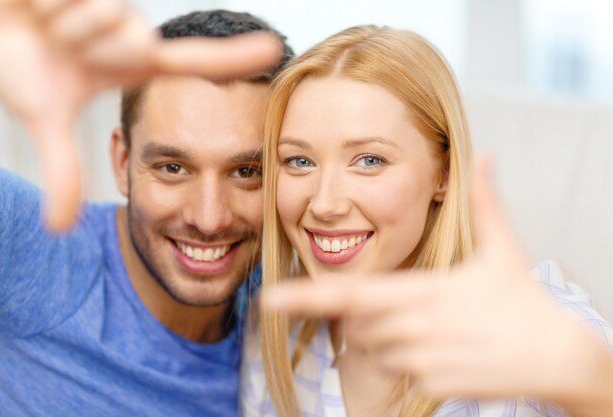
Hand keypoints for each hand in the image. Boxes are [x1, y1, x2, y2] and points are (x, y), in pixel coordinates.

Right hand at [0, 0, 281, 230]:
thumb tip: (60, 228)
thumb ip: (62, 169)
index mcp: (136, 62)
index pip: (195, 61)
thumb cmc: (23, 57)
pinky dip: (48, 2)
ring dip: (66, 25)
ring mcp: (117, 1)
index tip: (274, 52)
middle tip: (63, 46)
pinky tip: (41, 4)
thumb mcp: (45, 116)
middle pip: (134, 42)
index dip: (235, 58)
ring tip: (51, 27)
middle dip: (88, 44)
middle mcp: (134, 30)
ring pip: (106, 15)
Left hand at [266, 159, 610, 410]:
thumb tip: (488, 156)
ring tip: (436, 326)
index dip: (308, 297)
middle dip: (370, 315)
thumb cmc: (523, 300)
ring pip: (378, 350)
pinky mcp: (434, 386)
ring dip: (392, 338)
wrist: (556, 355)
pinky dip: (413, 363)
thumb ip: (485, 202)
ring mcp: (422, 359)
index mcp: (421, 290)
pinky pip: (402, 374)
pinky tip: (449, 350)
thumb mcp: (504, 248)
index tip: (271, 299)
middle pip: (360, 324)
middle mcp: (414, 326)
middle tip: (411, 306)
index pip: (350, 295)